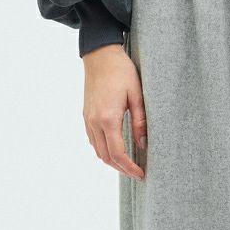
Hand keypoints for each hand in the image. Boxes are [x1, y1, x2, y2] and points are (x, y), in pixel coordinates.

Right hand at [82, 43, 145, 177]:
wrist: (100, 55)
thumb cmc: (121, 71)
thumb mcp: (137, 95)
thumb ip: (140, 121)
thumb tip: (143, 144)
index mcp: (108, 118)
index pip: (118, 153)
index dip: (129, 168)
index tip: (141, 174)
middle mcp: (94, 122)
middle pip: (105, 157)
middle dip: (121, 168)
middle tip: (137, 173)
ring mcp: (88, 119)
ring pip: (97, 150)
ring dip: (112, 161)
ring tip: (128, 164)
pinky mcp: (86, 114)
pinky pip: (93, 140)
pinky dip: (103, 149)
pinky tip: (115, 148)